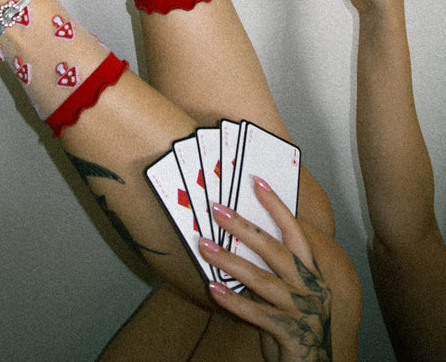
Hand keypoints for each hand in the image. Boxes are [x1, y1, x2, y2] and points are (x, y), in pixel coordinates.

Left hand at [199, 178, 331, 361]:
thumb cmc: (298, 323)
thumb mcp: (291, 291)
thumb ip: (275, 267)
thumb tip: (240, 234)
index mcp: (312, 272)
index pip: (295, 231)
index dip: (277, 206)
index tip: (256, 181)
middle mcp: (312, 288)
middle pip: (275, 250)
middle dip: (244, 227)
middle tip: (217, 209)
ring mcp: (303, 311)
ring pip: (263, 280)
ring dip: (230, 261)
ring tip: (204, 246)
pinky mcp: (292, 334)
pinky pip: (259, 315)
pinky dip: (234, 301)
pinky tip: (213, 289)